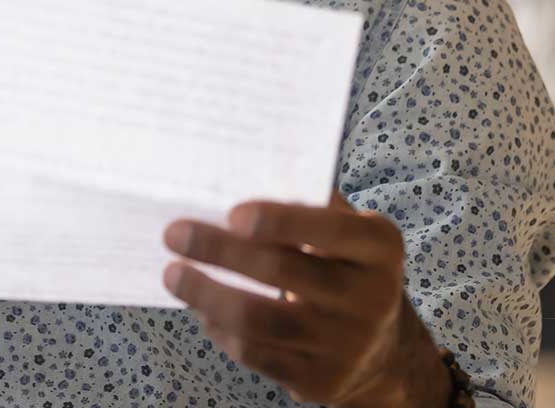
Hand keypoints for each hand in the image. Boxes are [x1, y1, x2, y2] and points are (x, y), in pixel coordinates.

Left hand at [163, 191, 450, 407]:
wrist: (382, 351)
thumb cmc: (343, 267)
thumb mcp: (346, 232)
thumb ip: (307, 205)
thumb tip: (236, 175)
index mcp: (379, 246)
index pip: (330, 229)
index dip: (281, 221)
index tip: (232, 213)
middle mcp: (371, 297)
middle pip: (284, 272)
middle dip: (222, 251)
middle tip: (175, 234)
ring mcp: (346, 344)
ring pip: (262, 319)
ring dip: (208, 294)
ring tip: (172, 274)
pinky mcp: (320, 380)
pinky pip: (257, 354)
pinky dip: (221, 329)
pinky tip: (201, 308)